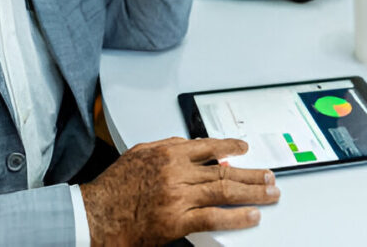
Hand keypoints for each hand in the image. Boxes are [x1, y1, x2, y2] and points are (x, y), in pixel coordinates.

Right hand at [80, 137, 277, 245]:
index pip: (208, 146)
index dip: (230, 147)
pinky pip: (214, 217)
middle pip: (223, 170)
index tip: (244, 149)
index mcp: (168, 153)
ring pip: (224, 191)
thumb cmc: (113, 187)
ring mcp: (179, 197)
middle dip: (251, 173)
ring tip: (270, 194)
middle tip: (270, 176)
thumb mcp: (138, 154)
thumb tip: (189, 145)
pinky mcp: (178, 221)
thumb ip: (166, 147)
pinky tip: (251, 216)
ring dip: (252, 192)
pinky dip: (236, 217)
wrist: (95, 215)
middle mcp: (176, 172)